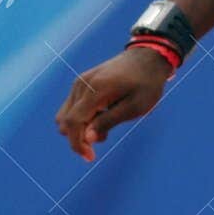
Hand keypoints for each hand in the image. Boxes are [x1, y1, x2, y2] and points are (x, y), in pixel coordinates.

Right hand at [55, 47, 172, 161]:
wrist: (148, 57)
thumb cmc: (146, 84)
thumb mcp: (135, 107)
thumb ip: (109, 122)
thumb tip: (87, 139)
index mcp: (96, 90)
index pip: (73, 123)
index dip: (77, 144)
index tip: (90, 157)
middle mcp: (82, 85)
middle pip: (65, 121)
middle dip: (80, 137)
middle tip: (105, 138)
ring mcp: (80, 82)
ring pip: (66, 115)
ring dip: (81, 127)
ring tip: (105, 126)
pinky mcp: (82, 82)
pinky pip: (73, 106)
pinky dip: (83, 117)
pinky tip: (102, 116)